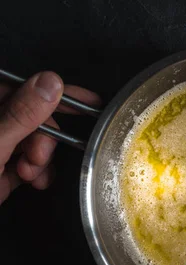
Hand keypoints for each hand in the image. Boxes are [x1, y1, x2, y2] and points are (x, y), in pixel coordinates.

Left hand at [0, 71, 100, 204]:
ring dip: (40, 159)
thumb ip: (20, 114)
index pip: (21, 88)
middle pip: (30, 118)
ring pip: (31, 142)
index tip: (86, 102)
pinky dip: (36, 172)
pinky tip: (33, 181)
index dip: (54, 95)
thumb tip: (50, 83)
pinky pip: (25, 162)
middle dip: (42, 138)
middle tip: (36, 158)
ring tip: (30, 174)